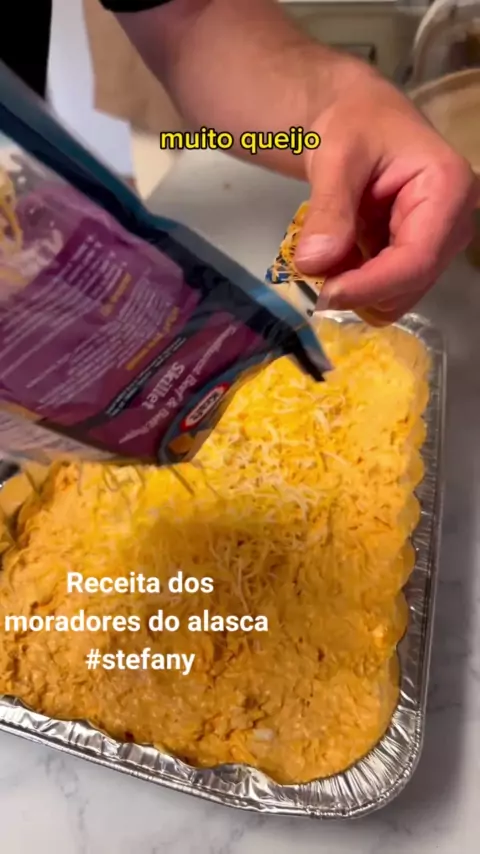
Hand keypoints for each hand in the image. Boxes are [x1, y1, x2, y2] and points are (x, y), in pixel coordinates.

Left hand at [295, 69, 478, 323]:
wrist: (359, 119)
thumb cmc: (355, 124)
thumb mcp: (336, 156)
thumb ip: (329, 209)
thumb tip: (312, 264)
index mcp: (448, 190)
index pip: (416, 260)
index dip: (369, 286)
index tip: (323, 293)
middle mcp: (454, 224)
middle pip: (408, 286)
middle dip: (358, 290)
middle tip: (311, 271)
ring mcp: (438, 245)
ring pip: (396, 297)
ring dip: (355, 289)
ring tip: (324, 253)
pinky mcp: (419, 258)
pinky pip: (386, 292)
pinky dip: (355, 286)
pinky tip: (337, 256)